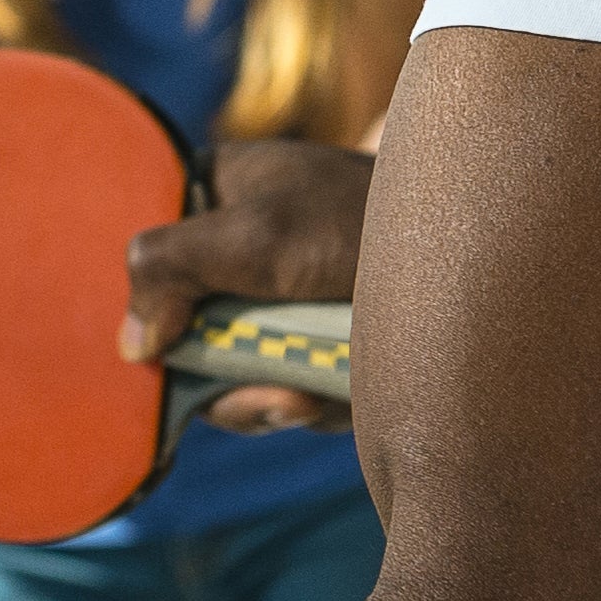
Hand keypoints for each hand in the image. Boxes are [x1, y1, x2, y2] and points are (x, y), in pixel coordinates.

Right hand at [123, 139, 373, 433]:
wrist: (471, 261)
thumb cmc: (357, 223)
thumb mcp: (253, 236)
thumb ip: (170, 269)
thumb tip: (130, 344)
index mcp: (217, 195)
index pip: (151, 255)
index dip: (147, 307)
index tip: (160, 348)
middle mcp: (241, 249)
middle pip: (184, 332)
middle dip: (219, 376)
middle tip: (259, 393)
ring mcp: (281, 301)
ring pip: (234, 374)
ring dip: (263, 398)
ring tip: (302, 395)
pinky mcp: (318, 344)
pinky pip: (284, 392)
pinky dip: (302, 404)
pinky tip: (328, 396)